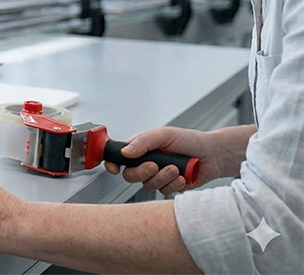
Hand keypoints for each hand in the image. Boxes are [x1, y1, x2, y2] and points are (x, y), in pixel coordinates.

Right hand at [104, 126, 225, 195]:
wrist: (214, 155)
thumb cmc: (190, 140)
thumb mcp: (164, 135)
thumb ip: (143, 142)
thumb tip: (125, 152)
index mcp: (142, 149)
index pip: (119, 157)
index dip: (113, 163)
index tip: (114, 168)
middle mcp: (147, 163)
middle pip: (130, 175)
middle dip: (142, 172)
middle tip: (154, 166)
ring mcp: (158, 176)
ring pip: (148, 185)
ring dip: (162, 178)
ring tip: (175, 168)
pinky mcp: (170, 186)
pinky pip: (164, 191)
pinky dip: (174, 185)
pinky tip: (182, 176)